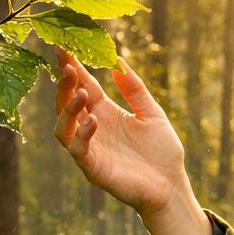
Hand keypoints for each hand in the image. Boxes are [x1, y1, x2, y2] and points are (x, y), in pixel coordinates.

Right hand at [52, 50, 188, 219]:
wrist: (171, 186)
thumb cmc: (162, 152)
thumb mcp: (152, 113)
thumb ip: (135, 90)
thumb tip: (118, 61)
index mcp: (105, 112)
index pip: (83, 86)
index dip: (73, 68)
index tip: (65, 48)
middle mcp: (92, 128)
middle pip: (67, 103)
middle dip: (65, 84)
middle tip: (67, 66)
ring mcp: (90, 148)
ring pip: (63, 126)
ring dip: (68, 108)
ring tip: (81, 94)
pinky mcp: (93, 168)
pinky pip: (78, 150)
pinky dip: (82, 134)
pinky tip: (94, 121)